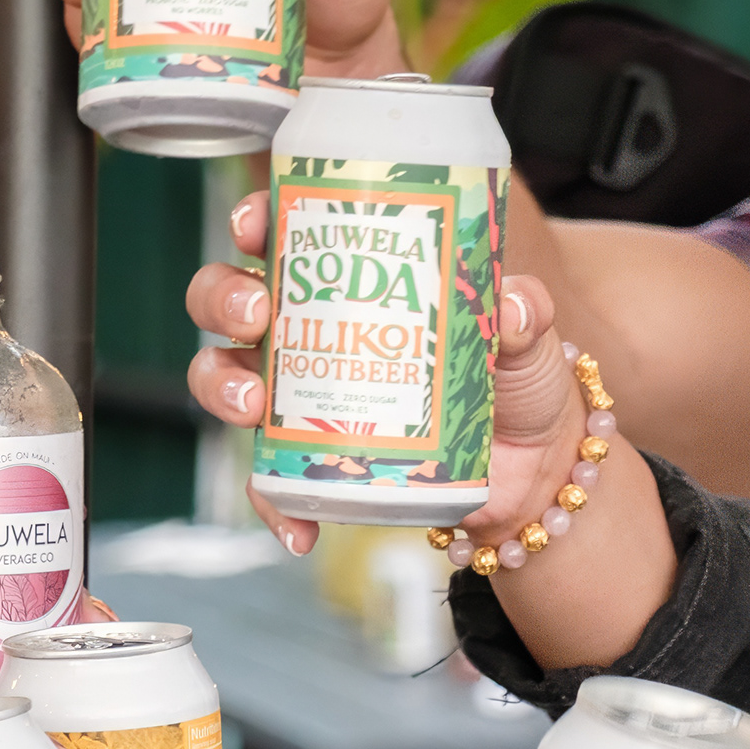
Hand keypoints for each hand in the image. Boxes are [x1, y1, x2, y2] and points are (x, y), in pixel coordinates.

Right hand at [185, 229, 587, 550]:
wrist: (529, 469)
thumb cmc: (514, 379)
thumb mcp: (526, 338)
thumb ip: (525, 313)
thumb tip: (512, 302)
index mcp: (347, 281)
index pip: (282, 234)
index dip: (252, 220)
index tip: (254, 226)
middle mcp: (308, 331)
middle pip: (230, 300)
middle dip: (223, 300)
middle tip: (256, 314)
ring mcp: (300, 397)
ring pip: (224, 377)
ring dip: (221, 387)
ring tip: (252, 406)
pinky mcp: (310, 460)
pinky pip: (269, 482)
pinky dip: (274, 505)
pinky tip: (298, 528)